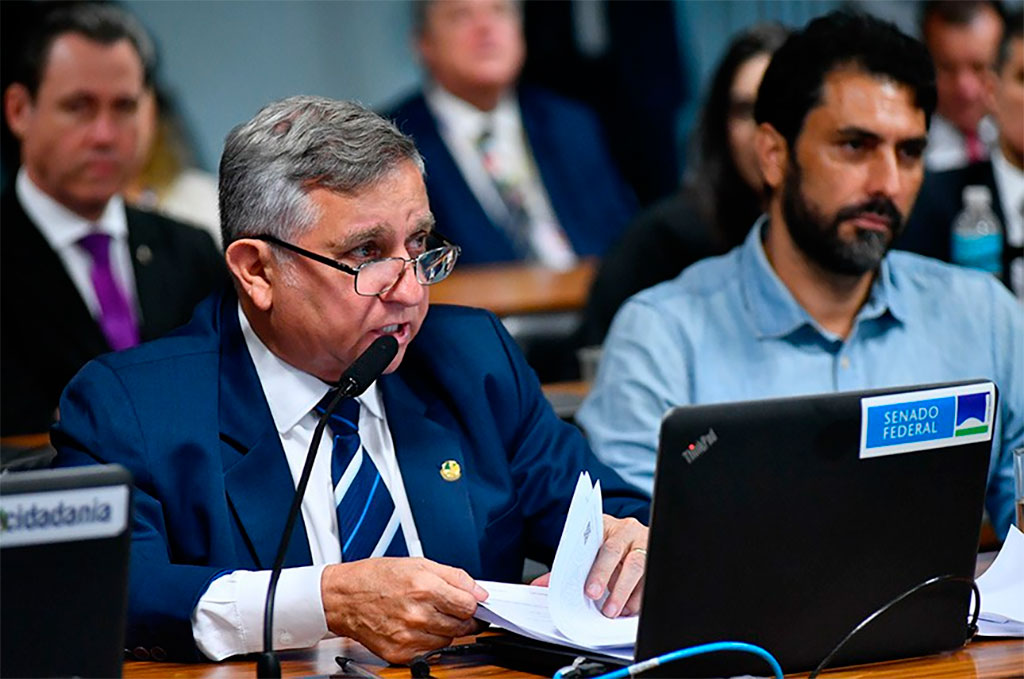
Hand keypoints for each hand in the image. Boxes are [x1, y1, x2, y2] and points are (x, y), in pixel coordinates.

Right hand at [320, 557, 488, 663]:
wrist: (344, 597)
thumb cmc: (377, 577)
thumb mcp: (419, 563)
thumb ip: (455, 577)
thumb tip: (479, 592)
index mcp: (424, 588)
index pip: (469, 606)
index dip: (473, 604)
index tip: (471, 603)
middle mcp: (417, 614)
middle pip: (462, 625)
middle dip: (460, 616)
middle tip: (449, 607)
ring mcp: (408, 637)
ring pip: (448, 640)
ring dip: (445, 629)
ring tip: (427, 614)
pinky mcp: (400, 653)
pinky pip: (430, 652)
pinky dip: (429, 641)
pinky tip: (417, 627)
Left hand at [529, 515, 647, 617]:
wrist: (630, 535)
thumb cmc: (604, 545)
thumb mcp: (586, 551)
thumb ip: (565, 568)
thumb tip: (539, 585)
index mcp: (606, 525)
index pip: (600, 544)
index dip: (597, 569)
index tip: (590, 591)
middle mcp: (628, 531)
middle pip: (620, 555)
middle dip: (611, 583)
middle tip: (602, 606)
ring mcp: (645, 543)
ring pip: (640, 568)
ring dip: (627, 594)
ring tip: (615, 612)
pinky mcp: (656, 558)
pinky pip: (652, 579)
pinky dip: (640, 597)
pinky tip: (630, 609)